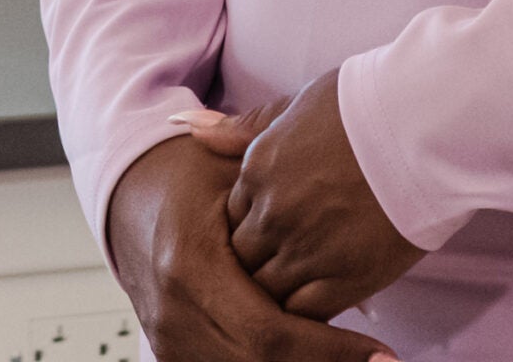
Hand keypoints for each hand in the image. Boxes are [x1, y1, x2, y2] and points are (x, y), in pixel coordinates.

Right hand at [105, 131, 394, 361]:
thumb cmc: (190, 173)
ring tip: (357, 359)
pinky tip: (314, 355)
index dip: (327, 350)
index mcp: (191, 266)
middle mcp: (175, 314)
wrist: (131, 196)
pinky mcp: (172, 353)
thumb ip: (280, 191)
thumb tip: (349, 207)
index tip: (379, 352)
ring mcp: (169, 341)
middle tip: (380, 361)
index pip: (268, 332)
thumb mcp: (234, 169)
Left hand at [185, 71, 423, 321]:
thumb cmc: (372, 101)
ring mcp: (303, 250)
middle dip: (260, 259)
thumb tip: (190, 126)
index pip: (234, 215)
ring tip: (306, 277)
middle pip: (243, 257)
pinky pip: (301, 316)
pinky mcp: (340, 281)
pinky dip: (302, 316)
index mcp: (259, 168)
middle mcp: (272, 212)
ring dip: (278, 290)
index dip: (256, 221)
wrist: (430, 121)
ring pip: (265, 292)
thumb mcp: (302, 103)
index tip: (279, 220)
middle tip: (291, 252)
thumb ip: (246, 126)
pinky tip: (319, 300)